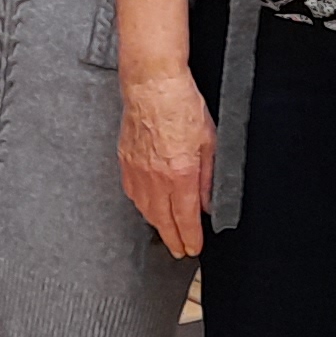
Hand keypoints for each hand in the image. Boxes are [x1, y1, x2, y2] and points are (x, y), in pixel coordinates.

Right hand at [119, 65, 218, 260]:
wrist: (152, 85)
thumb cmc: (182, 106)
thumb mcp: (210, 142)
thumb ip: (210, 177)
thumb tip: (208, 202)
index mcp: (180, 174)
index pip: (185, 218)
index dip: (190, 238)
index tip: (193, 248)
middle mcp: (155, 178)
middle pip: (163, 220)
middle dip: (173, 239)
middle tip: (180, 250)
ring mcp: (137, 171)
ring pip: (146, 210)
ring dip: (157, 225)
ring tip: (167, 233)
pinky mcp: (125, 161)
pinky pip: (133, 194)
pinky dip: (142, 206)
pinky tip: (148, 208)